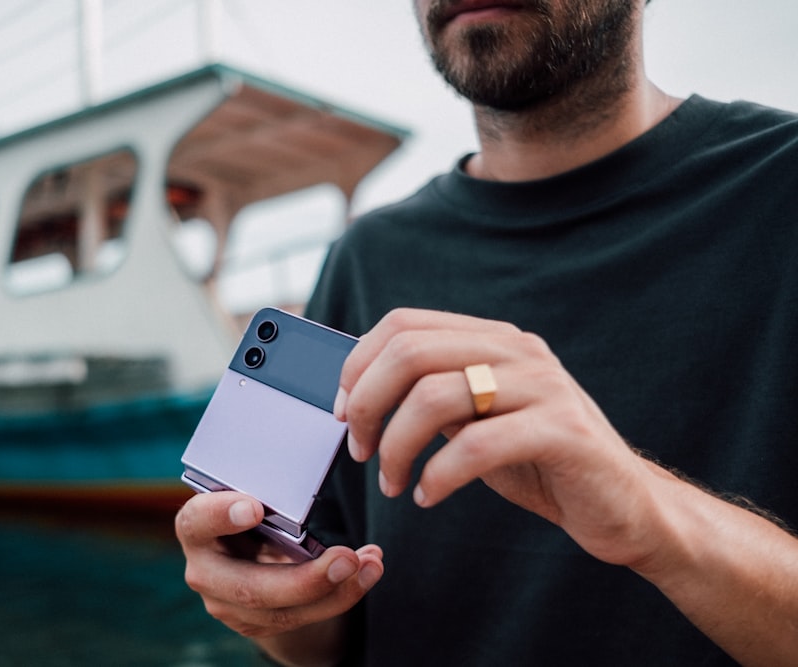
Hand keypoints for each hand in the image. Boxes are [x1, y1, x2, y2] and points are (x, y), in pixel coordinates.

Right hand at [175, 490, 383, 638]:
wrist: (248, 550)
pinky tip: (367, 572)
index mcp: (196, 526)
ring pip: (282, 613)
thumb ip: (266, 494)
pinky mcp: (254, 623)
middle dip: (304, 580)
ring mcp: (227, 604)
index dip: (222, 515)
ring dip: (336, 592)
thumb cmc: (252, 509)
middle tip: (346, 558)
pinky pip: (301, 619)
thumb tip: (303, 480)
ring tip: (370, 565)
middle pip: (249, 588)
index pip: (198, 521)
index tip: (255, 507)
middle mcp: (204, 571)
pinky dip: (341, 596)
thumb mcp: (252, 495)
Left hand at [334, 308, 660, 567]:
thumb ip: (432, 396)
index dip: (358, 364)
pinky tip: (429, 496)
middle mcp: (518, 351)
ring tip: (394, 483)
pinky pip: (476, 445)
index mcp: (492, 339)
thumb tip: (357, 392)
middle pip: (410, 352)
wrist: (623, 506)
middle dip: (366, 405)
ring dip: (396, 447)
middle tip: (359, 449)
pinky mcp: (564, 431)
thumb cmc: (538, 462)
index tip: (342, 411)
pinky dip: (438, 476)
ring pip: (434, 396)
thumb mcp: (476, 419)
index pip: (403, 324)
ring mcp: (544, 386)